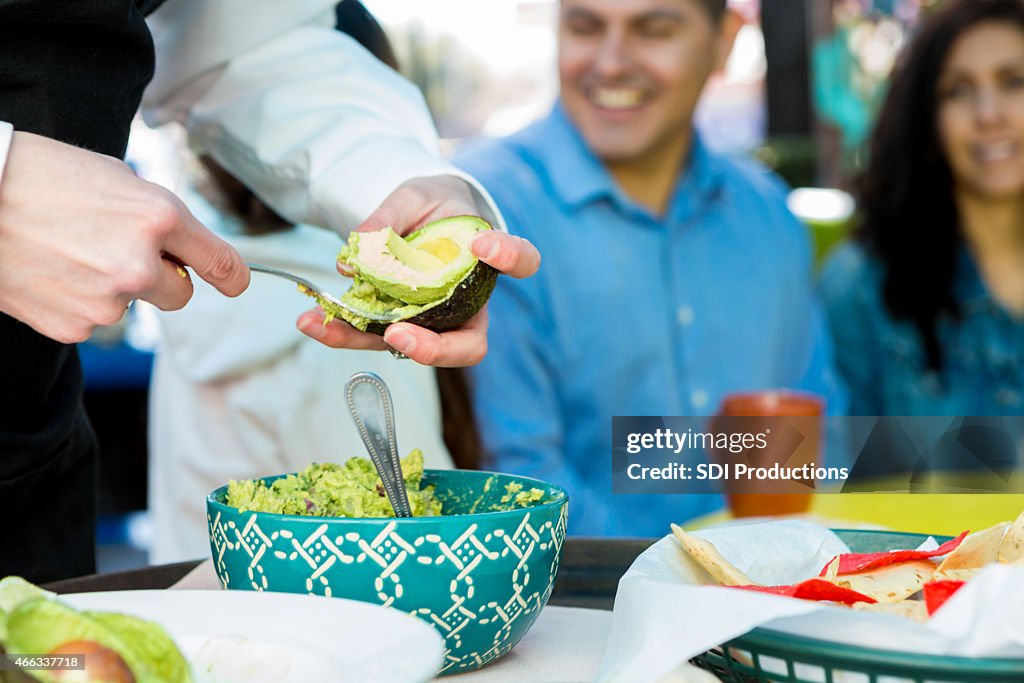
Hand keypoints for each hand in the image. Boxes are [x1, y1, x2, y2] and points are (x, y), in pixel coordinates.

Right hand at [0, 132, 248, 342]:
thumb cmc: (43, 177)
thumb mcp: (118, 180)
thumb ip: (160, 219)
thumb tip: (183, 250)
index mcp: (160, 218)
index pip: (220, 262)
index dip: (233, 276)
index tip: (235, 283)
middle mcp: (140, 265)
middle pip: (181, 295)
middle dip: (162, 279)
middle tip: (120, 252)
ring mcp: (107, 301)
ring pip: (131, 306)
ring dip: (113, 287)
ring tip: (70, 252)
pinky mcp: (75, 325)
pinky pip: (93, 319)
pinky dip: (77, 301)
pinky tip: (51, 271)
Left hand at [297, 175, 540, 365]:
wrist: (418, 218)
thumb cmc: (431, 204)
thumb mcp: (412, 195)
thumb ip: (388, 218)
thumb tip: (352, 260)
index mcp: (488, 258)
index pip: (521, 261)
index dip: (510, 258)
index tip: (484, 247)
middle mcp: (468, 302)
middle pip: (469, 344)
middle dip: (435, 349)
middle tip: (400, 336)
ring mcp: (433, 322)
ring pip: (410, 348)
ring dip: (364, 341)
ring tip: (322, 325)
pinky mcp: (398, 326)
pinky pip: (373, 336)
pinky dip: (340, 331)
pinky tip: (310, 321)